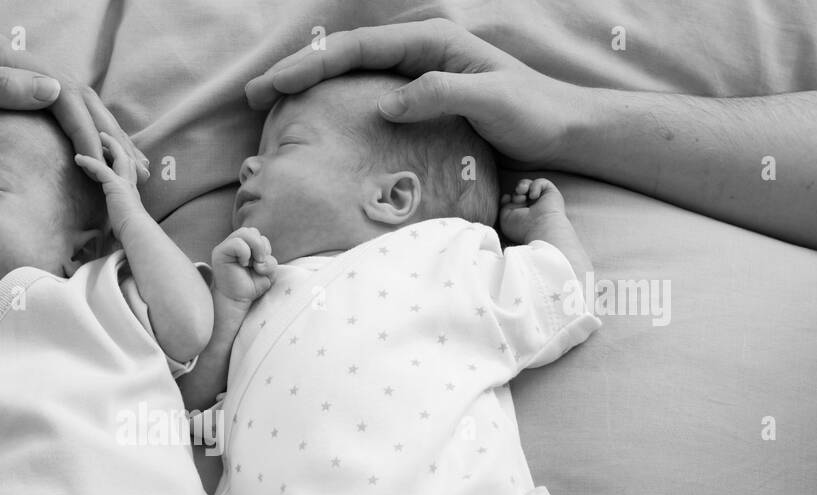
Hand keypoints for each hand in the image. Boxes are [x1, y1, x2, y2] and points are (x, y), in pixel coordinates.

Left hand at [0, 33, 148, 180]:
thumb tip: (51, 86)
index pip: (59, 88)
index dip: (88, 126)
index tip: (106, 163)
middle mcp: (4, 70)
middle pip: (74, 99)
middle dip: (110, 135)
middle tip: (140, 170)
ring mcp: (4, 94)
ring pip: (70, 115)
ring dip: (105, 145)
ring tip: (133, 172)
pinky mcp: (0, 119)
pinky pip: (53, 132)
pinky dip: (81, 151)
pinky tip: (98, 172)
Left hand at [74, 131, 146, 239]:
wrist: (136, 231)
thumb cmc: (130, 232)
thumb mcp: (121, 220)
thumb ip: (116, 219)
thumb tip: (110, 234)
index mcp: (131, 192)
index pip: (127, 170)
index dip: (121, 159)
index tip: (112, 154)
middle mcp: (130, 184)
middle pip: (126, 157)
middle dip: (117, 145)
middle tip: (105, 136)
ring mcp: (124, 183)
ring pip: (118, 156)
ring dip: (107, 144)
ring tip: (95, 135)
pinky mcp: (116, 185)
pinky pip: (100, 168)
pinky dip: (89, 161)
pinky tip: (78, 158)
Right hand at [211, 227, 276, 307]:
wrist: (236, 300)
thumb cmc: (250, 287)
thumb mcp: (266, 271)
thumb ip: (269, 260)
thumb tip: (262, 258)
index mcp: (244, 246)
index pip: (258, 235)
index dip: (265, 248)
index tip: (260, 265)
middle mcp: (233, 244)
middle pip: (252, 231)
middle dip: (262, 247)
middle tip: (258, 265)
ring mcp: (225, 247)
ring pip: (246, 232)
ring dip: (256, 248)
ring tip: (251, 265)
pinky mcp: (220, 252)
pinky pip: (237, 243)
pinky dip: (245, 253)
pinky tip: (242, 265)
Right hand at [244, 18, 580, 167]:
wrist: (563, 129)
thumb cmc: (533, 114)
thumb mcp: (492, 102)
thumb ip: (441, 95)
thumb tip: (387, 102)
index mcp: (432, 42)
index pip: (358, 49)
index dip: (311, 66)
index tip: (274, 86)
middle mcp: (421, 51)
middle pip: (344, 56)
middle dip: (296, 73)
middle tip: (253, 96)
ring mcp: (419, 74)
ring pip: (350, 74)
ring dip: (309, 88)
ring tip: (270, 108)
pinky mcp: (421, 98)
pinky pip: (365, 94)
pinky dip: (333, 102)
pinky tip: (314, 120)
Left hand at [498, 177, 566, 243]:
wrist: (541, 229)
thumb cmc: (522, 228)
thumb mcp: (506, 219)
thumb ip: (504, 206)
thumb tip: (507, 196)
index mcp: (522, 216)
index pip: (512, 201)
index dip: (508, 197)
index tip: (506, 199)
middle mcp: (532, 208)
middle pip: (519, 192)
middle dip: (515, 193)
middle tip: (517, 200)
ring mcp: (542, 201)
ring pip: (528, 185)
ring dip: (522, 186)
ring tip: (522, 192)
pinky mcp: (551, 193)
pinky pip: (540, 182)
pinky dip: (535, 186)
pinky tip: (534, 196)